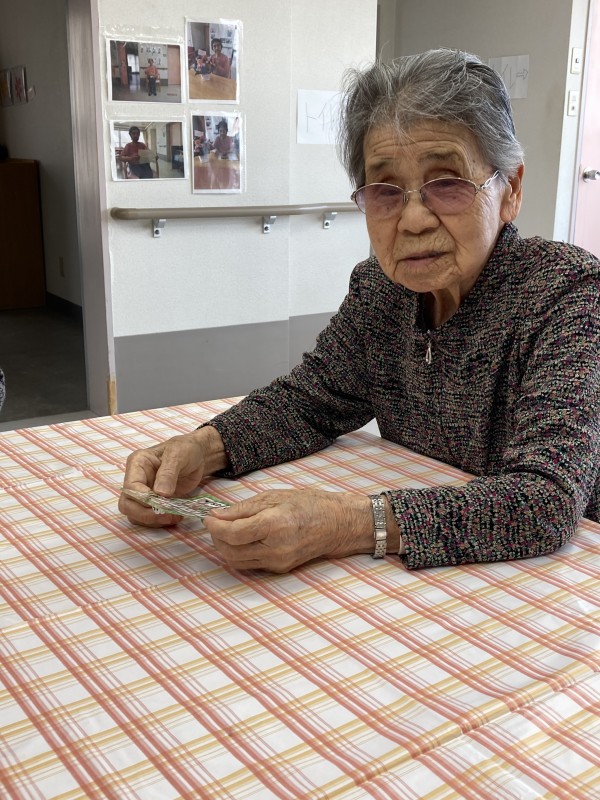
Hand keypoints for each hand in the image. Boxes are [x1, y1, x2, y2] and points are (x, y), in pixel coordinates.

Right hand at [119, 425, 226, 526]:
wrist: (198, 455)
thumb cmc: (186, 449)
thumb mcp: (178, 455)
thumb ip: (168, 473)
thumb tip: (160, 494)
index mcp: (137, 464)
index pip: (131, 487)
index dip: (144, 499)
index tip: (163, 503)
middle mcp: (136, 479)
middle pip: (127, 505)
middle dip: (146, 514)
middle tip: (168, 515)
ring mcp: (143, 492)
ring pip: (135, 514)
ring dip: (153, 521)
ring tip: (174, 517)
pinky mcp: (153, 502)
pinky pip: (148, 517)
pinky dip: (159, 521)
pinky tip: (175, 517)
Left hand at [204, 489, 376, 572]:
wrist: (337, 524)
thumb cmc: (308, 504)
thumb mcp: (274, 496)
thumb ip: (243, 508)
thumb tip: (217, 515)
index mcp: (275, 525)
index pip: (233, 533)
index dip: (215, 526)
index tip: (208, 517)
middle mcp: (276, 548)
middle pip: (230, 551)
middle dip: (216, 538)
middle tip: (215, 523)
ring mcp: (278, 562)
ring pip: (236, 562)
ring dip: (225, 547)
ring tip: (226, 530)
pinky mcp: (279, 569)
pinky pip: (249, 564)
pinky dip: (239, 552)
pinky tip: (242, 538)